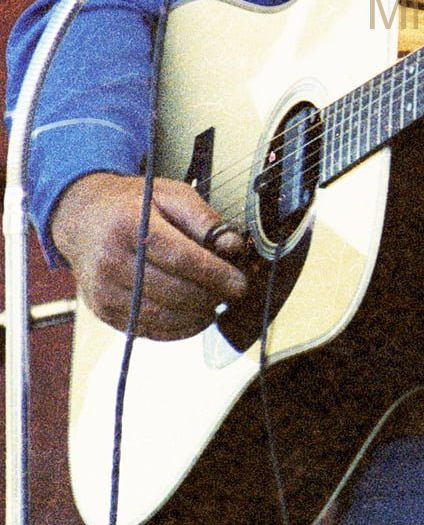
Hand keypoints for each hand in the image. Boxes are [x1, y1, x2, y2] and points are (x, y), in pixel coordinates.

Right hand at [50, 172, 250, 339]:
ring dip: (197, 316)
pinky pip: (149, 330)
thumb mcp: (171, 194)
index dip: (215, 274)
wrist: (82, 219)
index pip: (180, 258)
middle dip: (211, 296)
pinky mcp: (104, 311)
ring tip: (215, 302)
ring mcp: (104, 291)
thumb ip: (204, 219)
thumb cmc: (132, 206)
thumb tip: (232, 247)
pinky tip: (194, 315)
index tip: (240, 283)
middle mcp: (111, 261)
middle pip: (173, 292)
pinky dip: (178, 328)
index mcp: (129, 226)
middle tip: (233, 292)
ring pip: (162, 317)